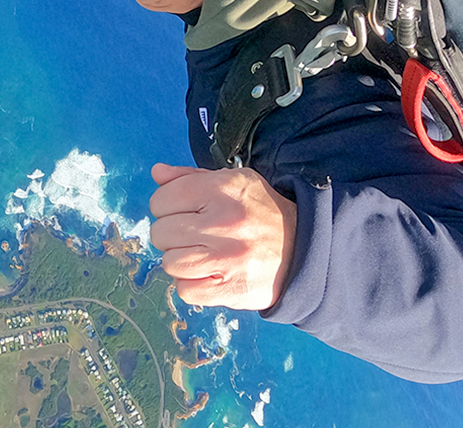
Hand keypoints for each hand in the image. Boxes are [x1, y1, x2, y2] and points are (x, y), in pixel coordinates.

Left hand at [149, 163, 297, 310]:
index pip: (162, 199)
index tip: (182, 212)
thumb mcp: (232, 182)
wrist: (304, 250)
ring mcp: (228, 258)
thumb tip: (158, 173)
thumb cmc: (260, 213)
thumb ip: (190, 177)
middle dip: (171, 234)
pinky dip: (191, 284)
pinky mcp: (232, 289)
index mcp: (223, 189)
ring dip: (180, 260)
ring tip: (201, 254)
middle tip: (193, 235)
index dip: (166, 206)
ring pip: (170, 262)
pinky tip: (208, 274)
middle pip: (161, 232)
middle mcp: (225, 222)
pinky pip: (184, 290)